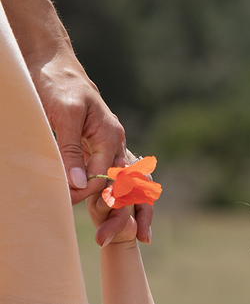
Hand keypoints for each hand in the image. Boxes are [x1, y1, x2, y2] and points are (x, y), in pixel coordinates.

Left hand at [29, 55, 152, 244]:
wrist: (53, 63)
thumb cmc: (57, 83)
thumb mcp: (62, 114)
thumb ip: (71, 149)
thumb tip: (79, 184)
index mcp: (111, 135)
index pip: (104, 176)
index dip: (87, 193)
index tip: (70, 203)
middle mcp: (117, 145)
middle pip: (127, 188)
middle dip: (120, 216)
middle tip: (104, 240)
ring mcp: (113, 150)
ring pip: (130, 188)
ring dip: (132, 214)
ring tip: (142, 238)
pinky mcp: (102, 153)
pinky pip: (119, 183)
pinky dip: (125, 203)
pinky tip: (130, 221)